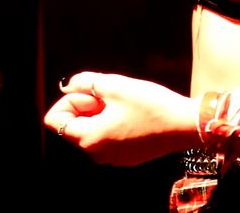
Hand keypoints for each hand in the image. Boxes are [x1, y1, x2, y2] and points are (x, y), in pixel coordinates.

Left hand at [44, 71, 197, 165]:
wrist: (183, 125)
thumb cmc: (150, 104)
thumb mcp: (115, 85)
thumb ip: (86, 82)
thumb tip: (68, 85)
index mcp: (88, 138)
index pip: (55, 119)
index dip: (70, 99)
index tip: (93, 92)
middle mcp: (95, 154)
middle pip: (73, 125)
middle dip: (86, 105)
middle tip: (111, 94)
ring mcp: (111, 158)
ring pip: (91, 130)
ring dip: (100, 113)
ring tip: (124, 103)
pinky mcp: (125, 156)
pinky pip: (107, 137)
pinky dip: (112, 123)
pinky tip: (133, 114)